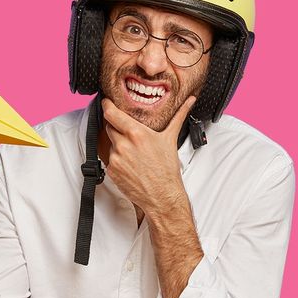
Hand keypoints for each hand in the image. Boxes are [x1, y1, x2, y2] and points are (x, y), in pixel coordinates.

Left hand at [101, 95, 195, 216]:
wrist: (162, 195)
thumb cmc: (166, 169)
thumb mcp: (171, 138)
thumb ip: (179, 116)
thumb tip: (189, 101)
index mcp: (136, 133)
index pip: (111, 113)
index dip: (107, 106)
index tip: (107, 103)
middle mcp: (123, 145)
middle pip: (110, 127)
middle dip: (117, 128)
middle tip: (129, 136)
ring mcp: (116, 159)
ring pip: (111, 145)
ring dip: (118, 146)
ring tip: (134, 155)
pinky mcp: (112, 171)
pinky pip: (110, 160)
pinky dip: (118, 161)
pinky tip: (130, 166)